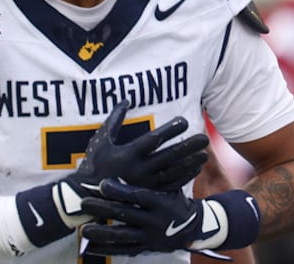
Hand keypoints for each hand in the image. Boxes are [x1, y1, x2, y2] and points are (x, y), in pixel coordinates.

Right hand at [68, 100, 208, 193]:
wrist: (89, 193)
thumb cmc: (94, 163)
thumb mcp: (101, 139)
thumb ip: (114, 119)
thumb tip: (127, 100)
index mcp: (128, 154)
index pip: (154, 140)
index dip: (170, 130)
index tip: (183, 121)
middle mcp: (139, 170)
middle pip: (169, 156)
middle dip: (187, 146)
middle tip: (203, 138)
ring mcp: (145, 183)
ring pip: (173, 172)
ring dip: (190, 163)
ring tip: (204, 154)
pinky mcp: (148, 193)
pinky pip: (170, 185)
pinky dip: (183, 177)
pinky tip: (194, 169)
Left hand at [79, 179, 225, 257]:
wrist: (192, 228)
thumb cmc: (174, 200)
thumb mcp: (171, 186)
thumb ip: (156, 173)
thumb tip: (150, 141)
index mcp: (160, 202)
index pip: (138, 195)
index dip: (120, 191)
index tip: (102, 184)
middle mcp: (155, 220)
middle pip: (125, 214)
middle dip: (104, 209)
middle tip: (84, 203)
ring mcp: (150, 236)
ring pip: (122, 235)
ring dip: (102, 232)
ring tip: (84, 230)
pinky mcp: (145, 248)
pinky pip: (123, 249)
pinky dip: (106, 248)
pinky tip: (90, 247)